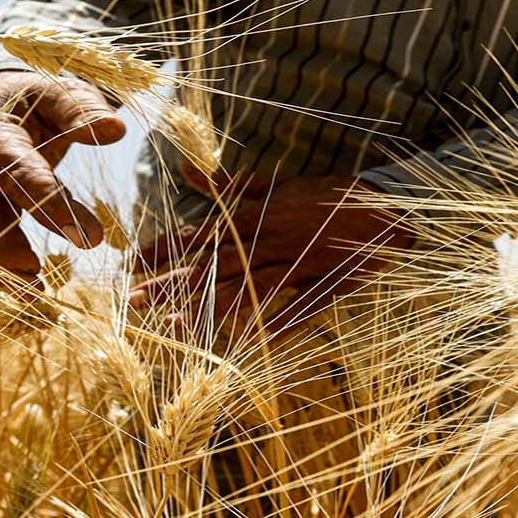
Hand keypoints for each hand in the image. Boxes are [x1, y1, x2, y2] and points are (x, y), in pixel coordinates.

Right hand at [0, 71, 125, 281]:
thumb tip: (115, 130)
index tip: (88, 236)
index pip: (16, 172)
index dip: (49, 204)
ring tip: (35, 297)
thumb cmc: (30, 96)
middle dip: (5, 251)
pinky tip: (26, 289)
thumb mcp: (56, 91)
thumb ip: (81, 110)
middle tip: (40, 284)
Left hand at [127, 176, 411, 331]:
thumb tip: (188, 172)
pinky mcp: (325, 284)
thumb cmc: (328, 195)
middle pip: (212, 265)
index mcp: (256, 215)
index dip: (165, 249)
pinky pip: (298, 308)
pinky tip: (249, 344)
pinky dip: (275, 325)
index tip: (133, 263)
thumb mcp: (277, 185)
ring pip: (246, 289)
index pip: (200, 234)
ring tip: (172, 324)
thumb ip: (232, 185)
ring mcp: (298, 265)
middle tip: (133, 298)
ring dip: (207, 307)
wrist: (385, 206)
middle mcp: (270, 241)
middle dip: (170, 282)